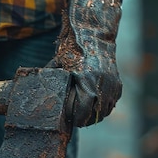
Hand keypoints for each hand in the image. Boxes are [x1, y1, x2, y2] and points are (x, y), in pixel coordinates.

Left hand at [47, 0, 122, 126]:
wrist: (92, 35)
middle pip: (96, 114)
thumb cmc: (72, 50)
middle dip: (86, 120)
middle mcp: (102, 84)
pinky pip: (113, 101)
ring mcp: (112, 84)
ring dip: (97, 115)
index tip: (72, 122)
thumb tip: (39, 93)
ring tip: (86, 116)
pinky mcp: (118, 83)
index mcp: (86, 81)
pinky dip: (105, 106)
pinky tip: (96, 106)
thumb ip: (52, 80)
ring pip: (106, 110)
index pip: (84, 112)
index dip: (78, 120)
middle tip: (78, 121)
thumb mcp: (58, 66)